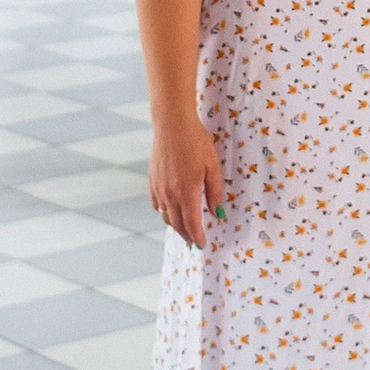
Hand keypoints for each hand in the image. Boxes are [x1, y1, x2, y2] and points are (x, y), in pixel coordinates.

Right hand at [149, 113, 224, 245]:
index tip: (202, 245)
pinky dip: (164, 213)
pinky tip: (170, 211)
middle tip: (194, 242)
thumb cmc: (196, 142)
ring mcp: (158, 188)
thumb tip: (217, 213)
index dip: (198, 237)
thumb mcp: (212, 166)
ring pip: (165, 216)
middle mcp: (169, 195)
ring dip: (175, 225)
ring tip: (184, 229)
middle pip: (177, 224)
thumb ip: (214, 192)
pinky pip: (157, 205)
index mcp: (186, 193)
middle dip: (187, 236)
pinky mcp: (152, 181)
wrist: (172, 124)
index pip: (192, 224)